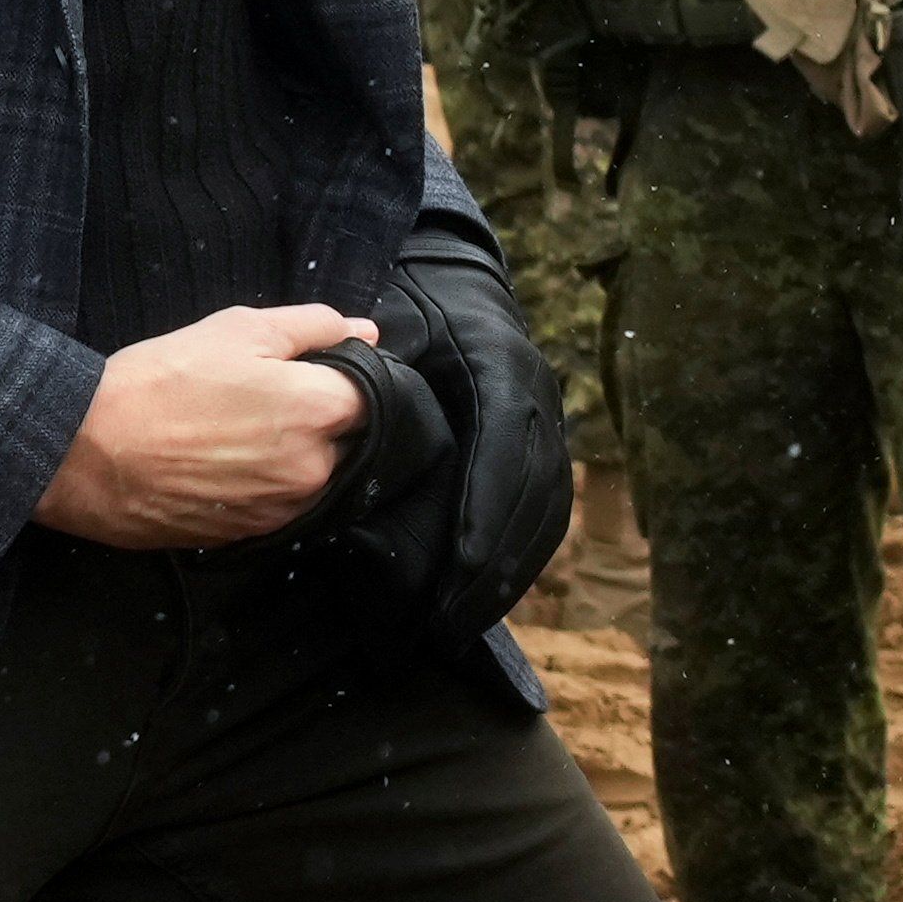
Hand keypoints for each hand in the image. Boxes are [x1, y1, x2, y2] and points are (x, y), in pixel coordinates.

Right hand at [37, 307, 374, 546]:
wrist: (82, 452)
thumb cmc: (161, 380)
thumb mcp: (240, 328)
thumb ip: (315, 327)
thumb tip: (365, 332)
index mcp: (321, 410)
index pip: (374, 391)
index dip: (350, 375)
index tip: (320, 368)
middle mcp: (314, 468)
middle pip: (348, 437)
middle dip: (323, 416)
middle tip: (268, 396)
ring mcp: (282, 509)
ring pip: (314, 474)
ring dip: (295, 453)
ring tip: (239, 430)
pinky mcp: (248, 536)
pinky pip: (279, 504)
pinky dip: (265, 484)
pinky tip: (226, 462)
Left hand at [318, 214, 575, 641]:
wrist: (450, 280)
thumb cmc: (411, 309)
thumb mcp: (394, 326)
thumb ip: (378, 371)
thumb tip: (355, 424)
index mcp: (500, 366)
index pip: (504, 444)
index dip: (486, 506)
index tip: (458, 562)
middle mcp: (535, 397)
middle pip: (536, 489)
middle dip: (499, 561)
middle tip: (453, 618)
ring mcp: (543, 423)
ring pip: (547, 508)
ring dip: (511, 572)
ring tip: (463, 621)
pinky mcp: (537, 445)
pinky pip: (543, 509)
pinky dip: (518, 558)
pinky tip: (484, 597)